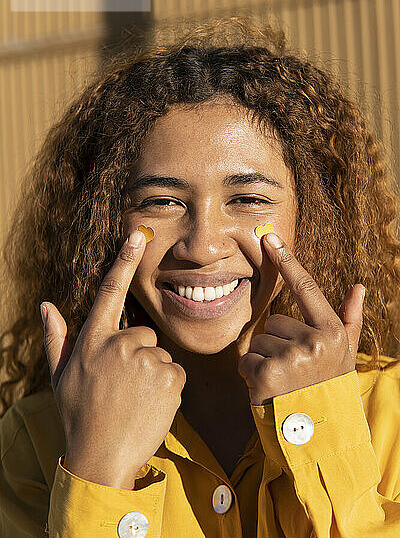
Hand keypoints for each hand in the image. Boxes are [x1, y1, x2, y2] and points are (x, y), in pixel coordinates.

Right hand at [41, 231, 185, 488]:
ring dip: (152, 374)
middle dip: (138, 355)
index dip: (123, 262)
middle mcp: (119, 344)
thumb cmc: (79, 415)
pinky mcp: (168, 377)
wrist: (102, 458)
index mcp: (93, 341)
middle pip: (143, 334)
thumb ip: (56, 337)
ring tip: (134, 400)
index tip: (136, 237)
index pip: (109, 292)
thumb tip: (45, 305)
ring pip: (159, 355)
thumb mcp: (60, 377)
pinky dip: (168, 387)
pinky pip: (175, 372)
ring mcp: (144, 360)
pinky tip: (150, 405)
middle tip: (124, 387)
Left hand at [238, 232, 364, 404]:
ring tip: (283, 381)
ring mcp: (288, 358)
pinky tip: (268, 389)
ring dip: (264, 359)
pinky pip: (245, 360)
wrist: (319, 434)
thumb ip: (349, 319)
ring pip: (258, 341)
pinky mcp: (265, 374)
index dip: (287, 262)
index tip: (269, 239)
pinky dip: (251, 374)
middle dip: (277, 343)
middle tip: (292, 369)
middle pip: (273, 322)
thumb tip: (358, 287)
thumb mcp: (344, 354)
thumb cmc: (329, 387)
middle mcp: (312, 342)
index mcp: (331, 332)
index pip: (306, 289)